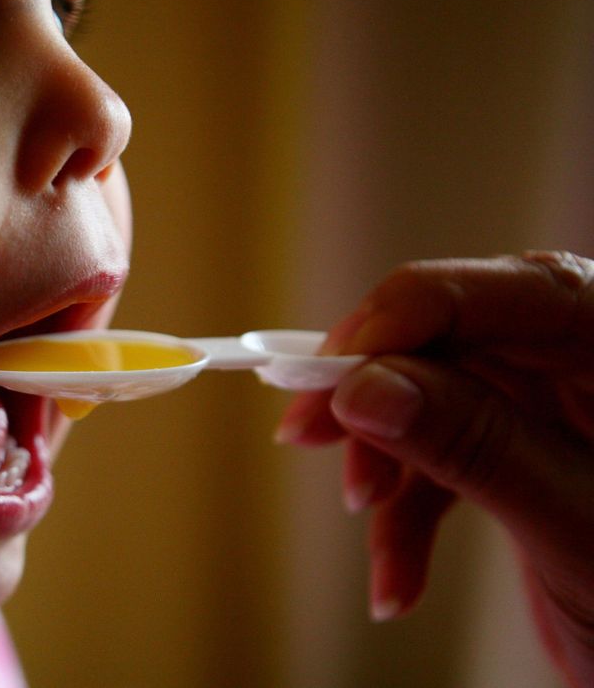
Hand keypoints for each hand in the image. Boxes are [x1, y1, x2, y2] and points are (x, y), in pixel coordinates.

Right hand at [276, 251, 593, 687]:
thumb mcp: (574, 526)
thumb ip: (476, 446)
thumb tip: (363, 389)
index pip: (511, 290)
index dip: (407, 316)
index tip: (330, 368)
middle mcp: (585, 359)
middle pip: (455, 337)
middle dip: (378, 394)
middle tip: (306, 432)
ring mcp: (556, 401)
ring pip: (435, 396)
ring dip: (387, 464)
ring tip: (362, 515)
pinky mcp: (528, 445)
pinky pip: (447, 455)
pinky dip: (410, 515)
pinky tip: (396, 582)